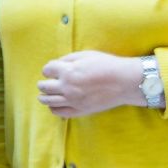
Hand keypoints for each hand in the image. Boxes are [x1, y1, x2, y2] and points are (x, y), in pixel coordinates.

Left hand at [36, 51, 153, 118]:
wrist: (124, 82)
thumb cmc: (107, 65)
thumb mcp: (86, 55)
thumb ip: (68, 59)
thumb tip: (56, 64)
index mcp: (68, 71)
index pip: (47, 70)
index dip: (49, 69)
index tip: (52, 70)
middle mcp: (67, 87)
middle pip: (43, 87)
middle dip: (43, 83)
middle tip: (46, 82)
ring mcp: (72, 100)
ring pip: (47, 101)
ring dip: (44, 96)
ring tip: (46, 94)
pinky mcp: (79, 111)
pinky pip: (58, 112)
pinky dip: (53, 108)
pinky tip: (56, 104)